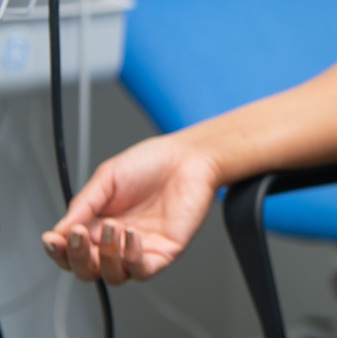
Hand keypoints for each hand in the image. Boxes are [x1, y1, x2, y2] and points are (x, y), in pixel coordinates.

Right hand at [40, 136, 222, 284]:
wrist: (188, 157)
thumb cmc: (152, 163)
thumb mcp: (107, 179)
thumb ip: (84, 205)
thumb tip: (59, 231)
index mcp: (98, 225)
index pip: (71, 251)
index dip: (58, 250)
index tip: (52, 239)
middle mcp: (117, 241)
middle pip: (86, 270)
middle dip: (76, 257)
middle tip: (77, 235)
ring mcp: (140, 249)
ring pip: (112, 275)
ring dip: (105, 257)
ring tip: (112, 227)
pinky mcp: (164, 252)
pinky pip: (141, 270)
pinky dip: (130, 257)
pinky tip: (130, 234)